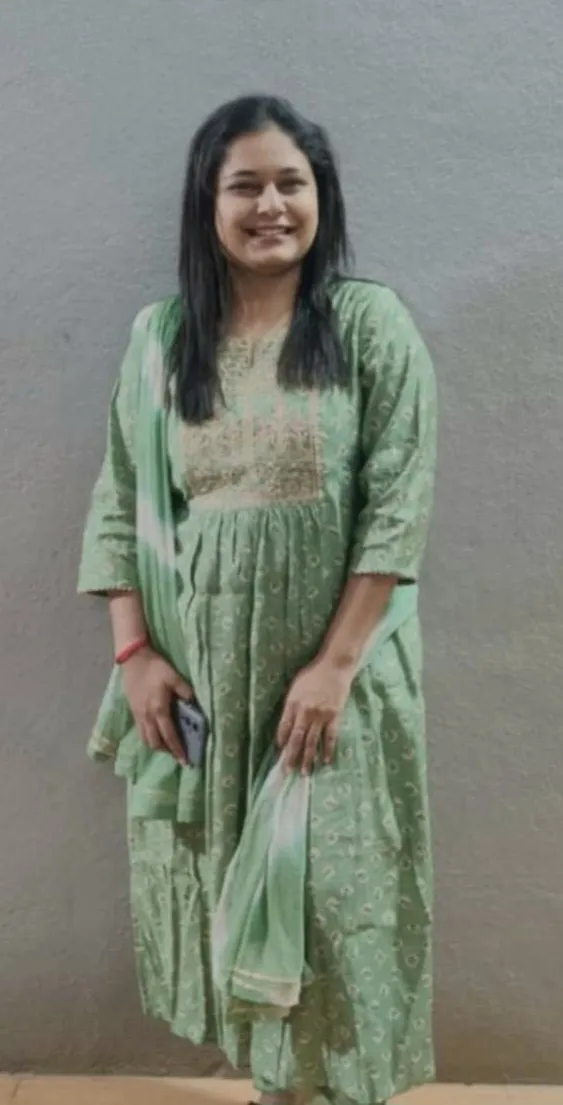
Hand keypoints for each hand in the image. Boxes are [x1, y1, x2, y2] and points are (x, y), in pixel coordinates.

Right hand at [121, 646, 192, 763]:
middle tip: (179, 756)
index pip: (169, 736)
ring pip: (146, 739)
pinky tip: (156, 734)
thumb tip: (194, 703)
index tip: (185, 761)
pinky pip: (140, 731)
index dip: (177, 749)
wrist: (133, 660)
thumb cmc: (155, 668)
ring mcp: (138, 715)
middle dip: (167, 752)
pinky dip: (149, 738)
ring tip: (168, 748)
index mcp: (159, 710)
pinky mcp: (133, 711)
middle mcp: (147, 717)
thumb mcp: (174, 677)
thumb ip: (185, 691)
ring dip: (157, 746)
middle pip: (156, 742)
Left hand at [276, 657, 353, 773]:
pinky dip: (327, 750)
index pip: (284, 727)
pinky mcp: (334, 716)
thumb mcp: (295, 687)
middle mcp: (305, 711)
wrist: (334, 666)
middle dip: (291, 756)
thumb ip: (291, 705)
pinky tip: (325, 761)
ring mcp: (320, 715)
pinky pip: (330, 736)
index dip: (281, 741)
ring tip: (304, 772)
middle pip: (296, 738)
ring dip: (308, 758)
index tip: (280, 752)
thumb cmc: (313, 675)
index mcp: (292, 703)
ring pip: (312, 741)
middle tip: (287, 772)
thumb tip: (287, 724)